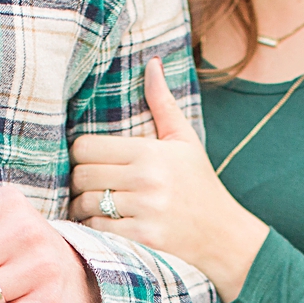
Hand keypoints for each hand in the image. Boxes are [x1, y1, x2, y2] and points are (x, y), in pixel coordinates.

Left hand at [68, 58, 269, 302]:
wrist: (224, 235)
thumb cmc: (200, 184)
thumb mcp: (184, 140)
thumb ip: (162, 102)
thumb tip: (152, 63)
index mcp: (150, 152)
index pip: (86, 146)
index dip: (81, 154)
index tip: (92, 162)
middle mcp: (146, 180)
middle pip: (81, 175)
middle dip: (79, 182)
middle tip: (87, 185)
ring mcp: (144, 211)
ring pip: (85, 204)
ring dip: (82, 207)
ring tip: (92, 206)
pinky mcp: (142, 239)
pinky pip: (97, 229)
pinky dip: (93, 228)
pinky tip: (103, 225)